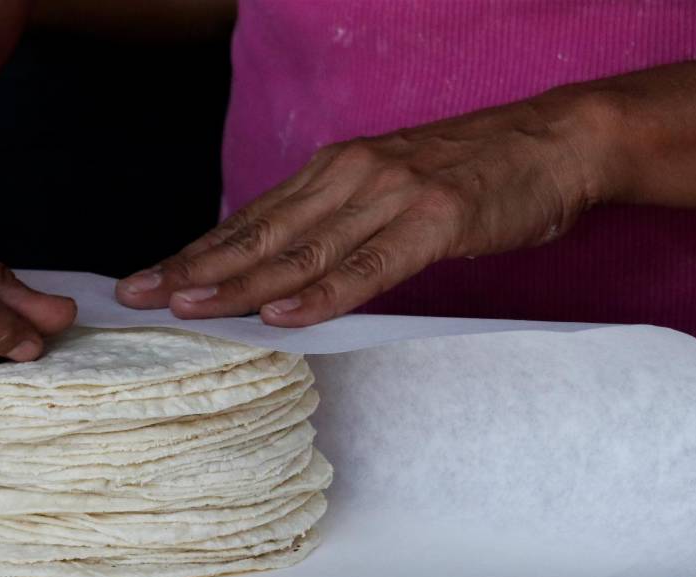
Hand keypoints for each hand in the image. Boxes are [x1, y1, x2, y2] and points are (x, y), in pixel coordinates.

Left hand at [116, 91, 607, 325]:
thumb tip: (279, 274)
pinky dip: (321, 294)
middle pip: (257, 235)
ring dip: (239, 284)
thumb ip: (333, 225)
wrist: (554, 141)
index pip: (248, 221)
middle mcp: (347, 178)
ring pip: (299, 251)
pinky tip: (280, 315)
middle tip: (140, 297)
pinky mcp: (433, 221)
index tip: (148, 281)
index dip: (194, 254)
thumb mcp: (384, 190)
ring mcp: (389, 196)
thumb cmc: (469, 174)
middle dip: (193, 269)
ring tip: (188, 308)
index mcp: (330, 173)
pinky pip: (367, 266)